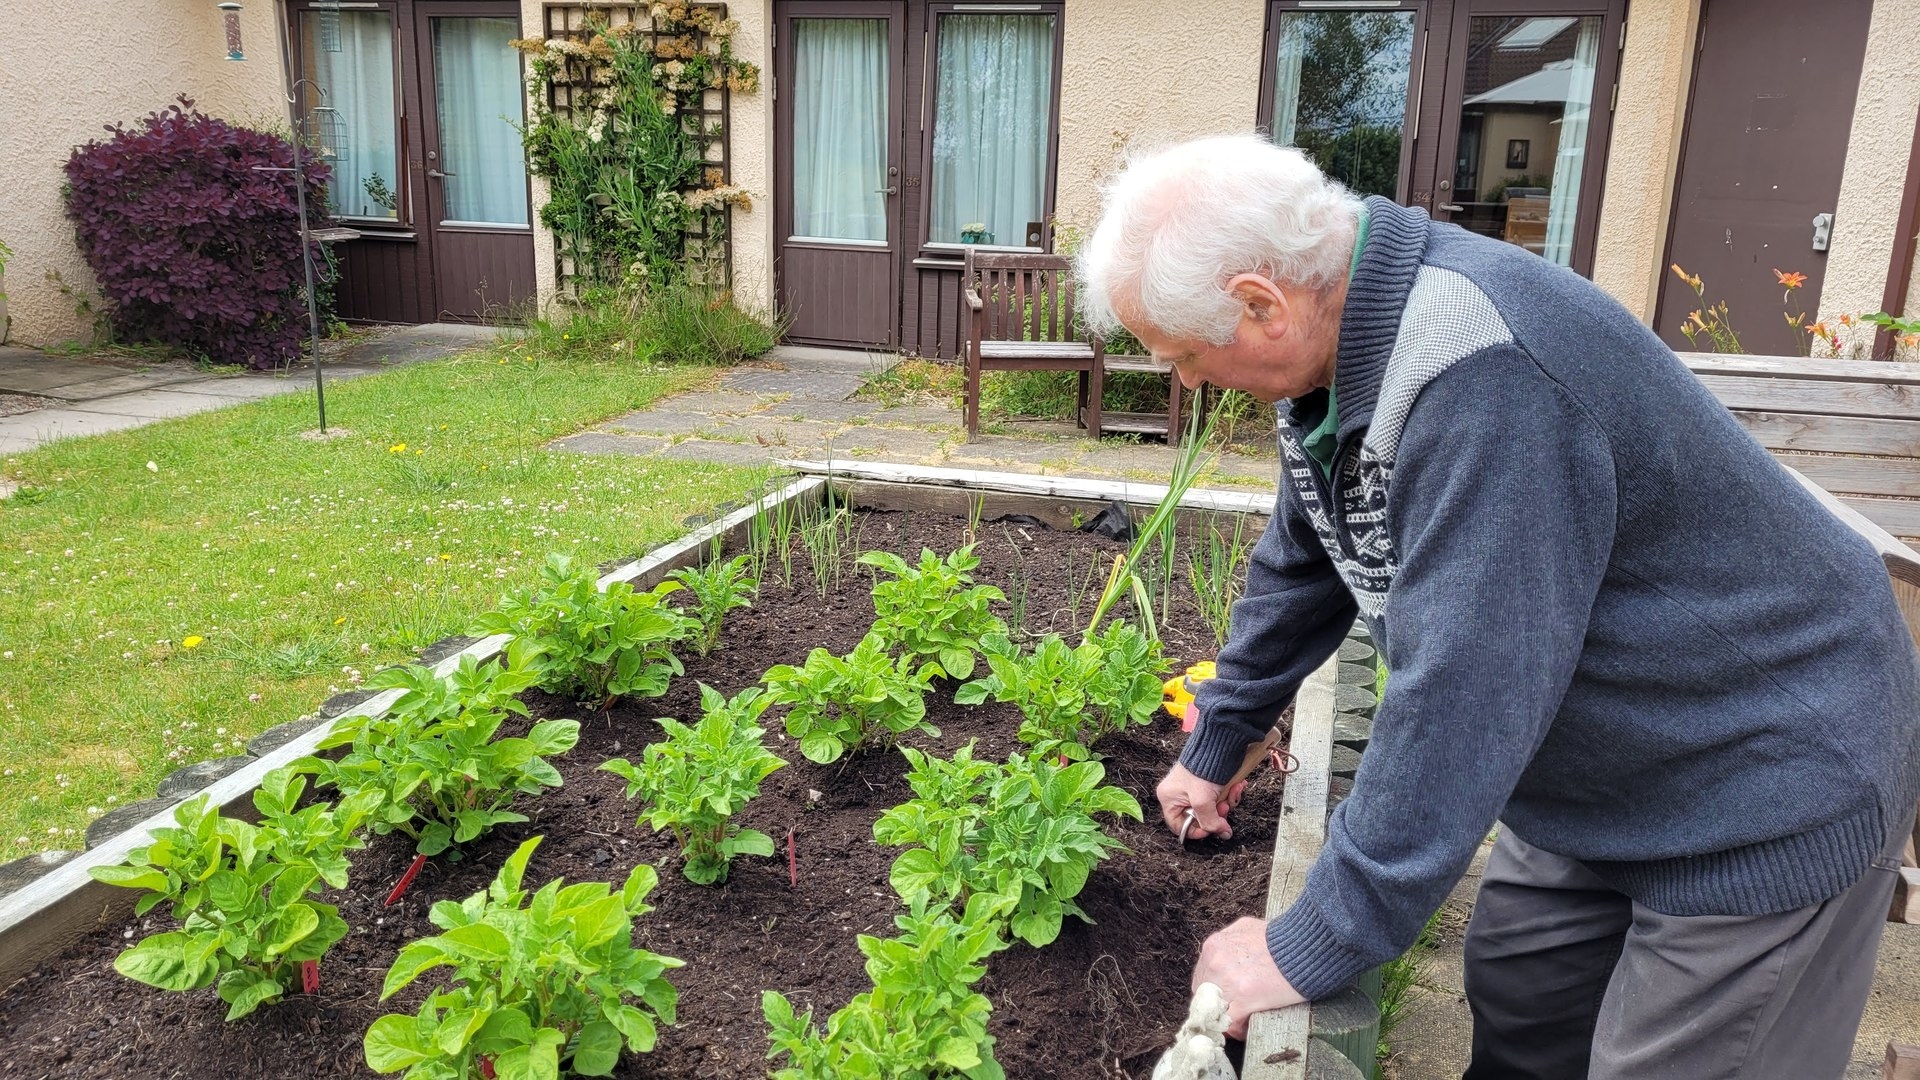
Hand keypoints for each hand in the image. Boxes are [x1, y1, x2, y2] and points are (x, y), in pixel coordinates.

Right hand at [1157, 762, 1246, 840]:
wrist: (1218, 745)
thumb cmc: (1202, 769)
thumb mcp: (1202, 801)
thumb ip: (1210, 822)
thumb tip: (1223, 833)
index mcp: (1168, 798)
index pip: (1178, 826)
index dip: (1196, 831)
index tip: (1211, 829)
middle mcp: (1179, 794)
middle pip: (1199, 818)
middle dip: (1216, 815)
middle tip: (1223, 808)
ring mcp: (1194, 789)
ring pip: (1212, 809)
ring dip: (1226, 803)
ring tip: (1231, 792)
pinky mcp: (1208, 784)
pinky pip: (1219, 797)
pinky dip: (1229, 794)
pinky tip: (1236, 786)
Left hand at [1193, 917, 1304, 1038]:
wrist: (1304, 947)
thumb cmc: (1281, 938)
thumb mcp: (1247, 929)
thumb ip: (1231, 943)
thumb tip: (1227, 955)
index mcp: (1214, 946)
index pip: (1203, 976)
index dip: (1215, 989)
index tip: (1224, 996)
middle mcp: (1214, 962)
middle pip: (1204, 995)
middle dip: (1219, 1003)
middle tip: (1235, 1008)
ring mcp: (1227, 982)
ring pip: (1216, 1011)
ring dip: (1228, 1017)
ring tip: (1244, 1017)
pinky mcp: (1243, 999)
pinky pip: (1231, 1024)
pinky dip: (1240, 1029)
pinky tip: (1250, 1024)